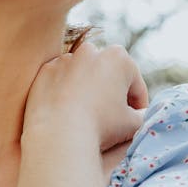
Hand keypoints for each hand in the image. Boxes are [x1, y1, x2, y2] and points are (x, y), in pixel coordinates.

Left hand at [22, 41, 148, 152]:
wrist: (58, 135)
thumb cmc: (101, 127)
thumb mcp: (133, 124)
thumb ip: (143, 115)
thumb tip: (141, 113)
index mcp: (119, 57)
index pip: (135, 85)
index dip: (138, 105)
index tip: (135, 120)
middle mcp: (91, 51)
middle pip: (108, 76)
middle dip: (112, 93)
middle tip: (111, 118)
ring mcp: (65, 59)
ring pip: (83, 77)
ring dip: (88, 91)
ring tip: (87, 116)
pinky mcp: (44, 72)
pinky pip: (61, 83)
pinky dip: (65, 94)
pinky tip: (67, 114)